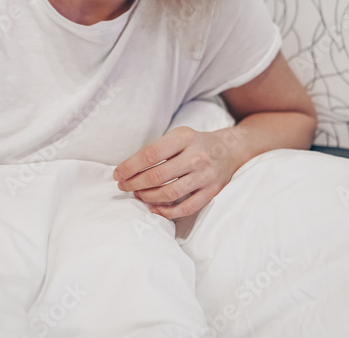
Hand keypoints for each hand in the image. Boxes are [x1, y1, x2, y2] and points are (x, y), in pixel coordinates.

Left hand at [113, 126, 246, 219]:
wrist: (230, 149)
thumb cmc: (195, 143)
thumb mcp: (178, 135)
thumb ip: (157, 149)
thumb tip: (128, 169)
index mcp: (184, 138)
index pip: (150, 154)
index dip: (130, 166)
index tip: (118, 174)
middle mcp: (196, 156)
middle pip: (157, 175)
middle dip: (134, 183)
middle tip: (124, 186)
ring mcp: (205, 176)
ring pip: (170, 193)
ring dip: (148, 197)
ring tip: (137, 194)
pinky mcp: (212, 192)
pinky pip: (186, 208)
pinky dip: (167, 211)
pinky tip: (154, 208)